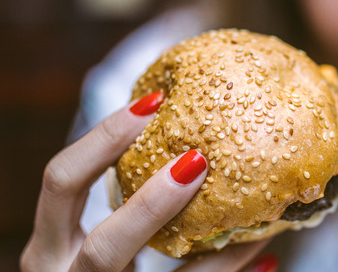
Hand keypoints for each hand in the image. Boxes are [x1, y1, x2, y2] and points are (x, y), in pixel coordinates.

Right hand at [21, 93, 271, 271]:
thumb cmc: (94, 268)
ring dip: (221, 254)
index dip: (103, 139)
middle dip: (152, 205)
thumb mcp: (88, 236)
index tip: (154, 102)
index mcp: (49, 247)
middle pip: (103, 246)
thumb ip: (120, 198)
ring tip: (261, 222)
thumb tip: (184, 131)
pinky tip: (268, 257)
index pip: (62, 182)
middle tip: (198, 160)